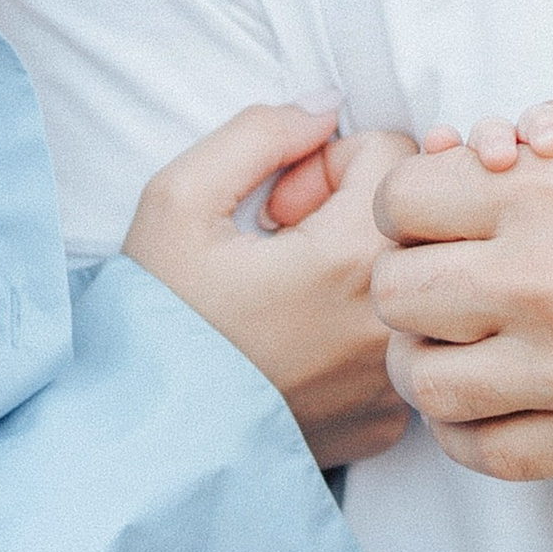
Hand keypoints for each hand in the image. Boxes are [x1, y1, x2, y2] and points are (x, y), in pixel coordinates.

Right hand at [128, 106, 417, 466]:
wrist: (135, 445)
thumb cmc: (154, 320)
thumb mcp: (180, 200)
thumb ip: (261, 132)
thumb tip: (328, 106)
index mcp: (351, 257)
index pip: (398, 153)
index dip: (331, 162)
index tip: (281, 205)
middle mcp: (392, 321)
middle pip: (417, 217)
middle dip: (354, 212)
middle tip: (286, 245)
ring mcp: (394, 381)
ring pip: (414, 283)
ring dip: (361, 273)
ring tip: (292, 296)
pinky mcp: (386, 424)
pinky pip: (400, 346)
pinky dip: (361, 335)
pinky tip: (300, 346)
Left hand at [370, 84, 552, 480]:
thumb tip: (495, 143)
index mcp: (551, 193)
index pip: (401, 202)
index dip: (412, 204)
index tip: (440, 215)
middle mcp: (545, 283)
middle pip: (395, 293)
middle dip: (409, 277)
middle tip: (446, 278)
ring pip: (424, 381)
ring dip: (428, 359)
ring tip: (461, 343)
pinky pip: (484, 453)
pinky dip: (467, 432)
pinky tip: (489, 402)